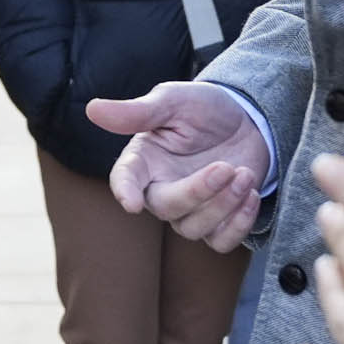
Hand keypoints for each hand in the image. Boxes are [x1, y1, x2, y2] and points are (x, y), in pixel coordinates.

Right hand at [90, 81, 269, 250]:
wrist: (249, 121)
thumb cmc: (205, 109)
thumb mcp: (174, 101)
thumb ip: (138, 111)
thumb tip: (93, 108)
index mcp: (144, 160)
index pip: (124, 179)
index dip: (125, 191)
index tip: (132, 203)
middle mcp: (161, 188)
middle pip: (166, 208)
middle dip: (198, 192)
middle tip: (226, 167)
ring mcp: (190, 210)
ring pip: (194, 229)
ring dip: (224, 205)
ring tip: (245, 173)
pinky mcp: (217, 222)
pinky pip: (221, 242)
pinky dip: (239, 224)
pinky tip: (251, 194)